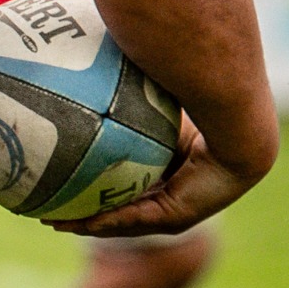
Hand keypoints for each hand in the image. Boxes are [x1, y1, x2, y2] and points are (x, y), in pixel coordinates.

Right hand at [55, 112, 255, 237]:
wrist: (236, 124)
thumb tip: (86, 64)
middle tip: (52, 207)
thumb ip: (121, 92)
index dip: (96, 183)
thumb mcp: (147, 99)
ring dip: (88, 223)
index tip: (66, 178)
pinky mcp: (178, 218)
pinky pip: (135, 221)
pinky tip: (74, 222)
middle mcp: (176, 189)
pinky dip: (104, 221)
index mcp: (172, 164)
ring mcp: (177, 208)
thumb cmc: (197, 98)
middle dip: (85, 210)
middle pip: (122, 206)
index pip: (130, 178)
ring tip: (54, 221)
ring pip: (124, 220)